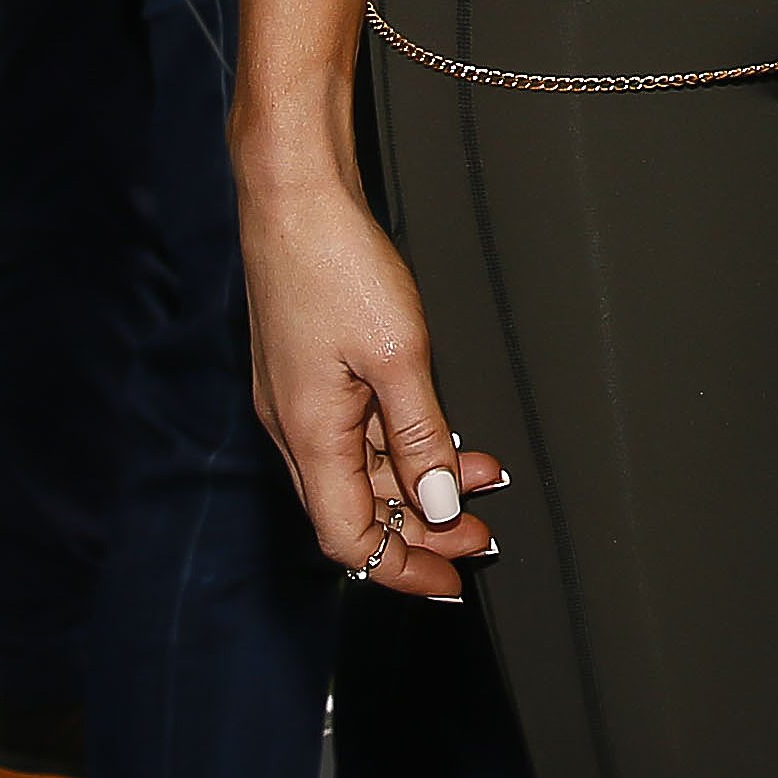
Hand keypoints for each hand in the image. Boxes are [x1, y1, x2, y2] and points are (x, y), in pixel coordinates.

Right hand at [239, 168, 506, 598]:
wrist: (294, 195)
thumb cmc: (335, 264)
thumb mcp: (398, 357)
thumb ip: (420, 438)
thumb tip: (438, 504)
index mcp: (309, 436)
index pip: (348, 538)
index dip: (400, 567)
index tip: (451, 582)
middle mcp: (296, 427)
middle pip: (356, 511)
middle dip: (422, 530)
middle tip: (482, 535)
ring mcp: (300, 398)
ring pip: (360, 469)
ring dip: (421, 482)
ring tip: (484, 480)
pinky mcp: (310, 370)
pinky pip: (357, 430)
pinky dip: (402, 444)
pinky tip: (444, 435)